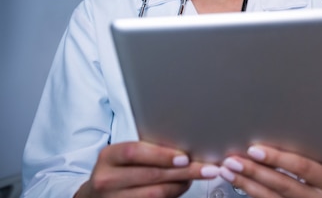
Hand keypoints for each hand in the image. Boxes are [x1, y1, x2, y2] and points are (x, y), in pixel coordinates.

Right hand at [74, 141, 218, 197]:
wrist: (96, 195)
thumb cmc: (118, 169)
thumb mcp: (125, 155)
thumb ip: (148, 149)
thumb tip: (184, 146)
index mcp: (109, 156)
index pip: (135, 153)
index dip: (161, 155)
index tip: (185, 158)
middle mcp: (107, 179)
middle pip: (151, 175)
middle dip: (184, 172)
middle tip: (208, 169)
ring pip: (155, 194)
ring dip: (181, 185)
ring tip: (196, 176)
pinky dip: (173, 195)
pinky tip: (182, 187)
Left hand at [217, 145, 321, 197]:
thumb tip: (301, 115)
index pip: (303, 167)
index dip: (278, 159)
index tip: (256, 149)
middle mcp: (321, 197)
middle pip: (283, 183)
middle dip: (256, 170)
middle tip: (235, 158)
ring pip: (271, 196)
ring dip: (246, 180)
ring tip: (228, 167)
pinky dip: (248, 189)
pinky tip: (236, 179)